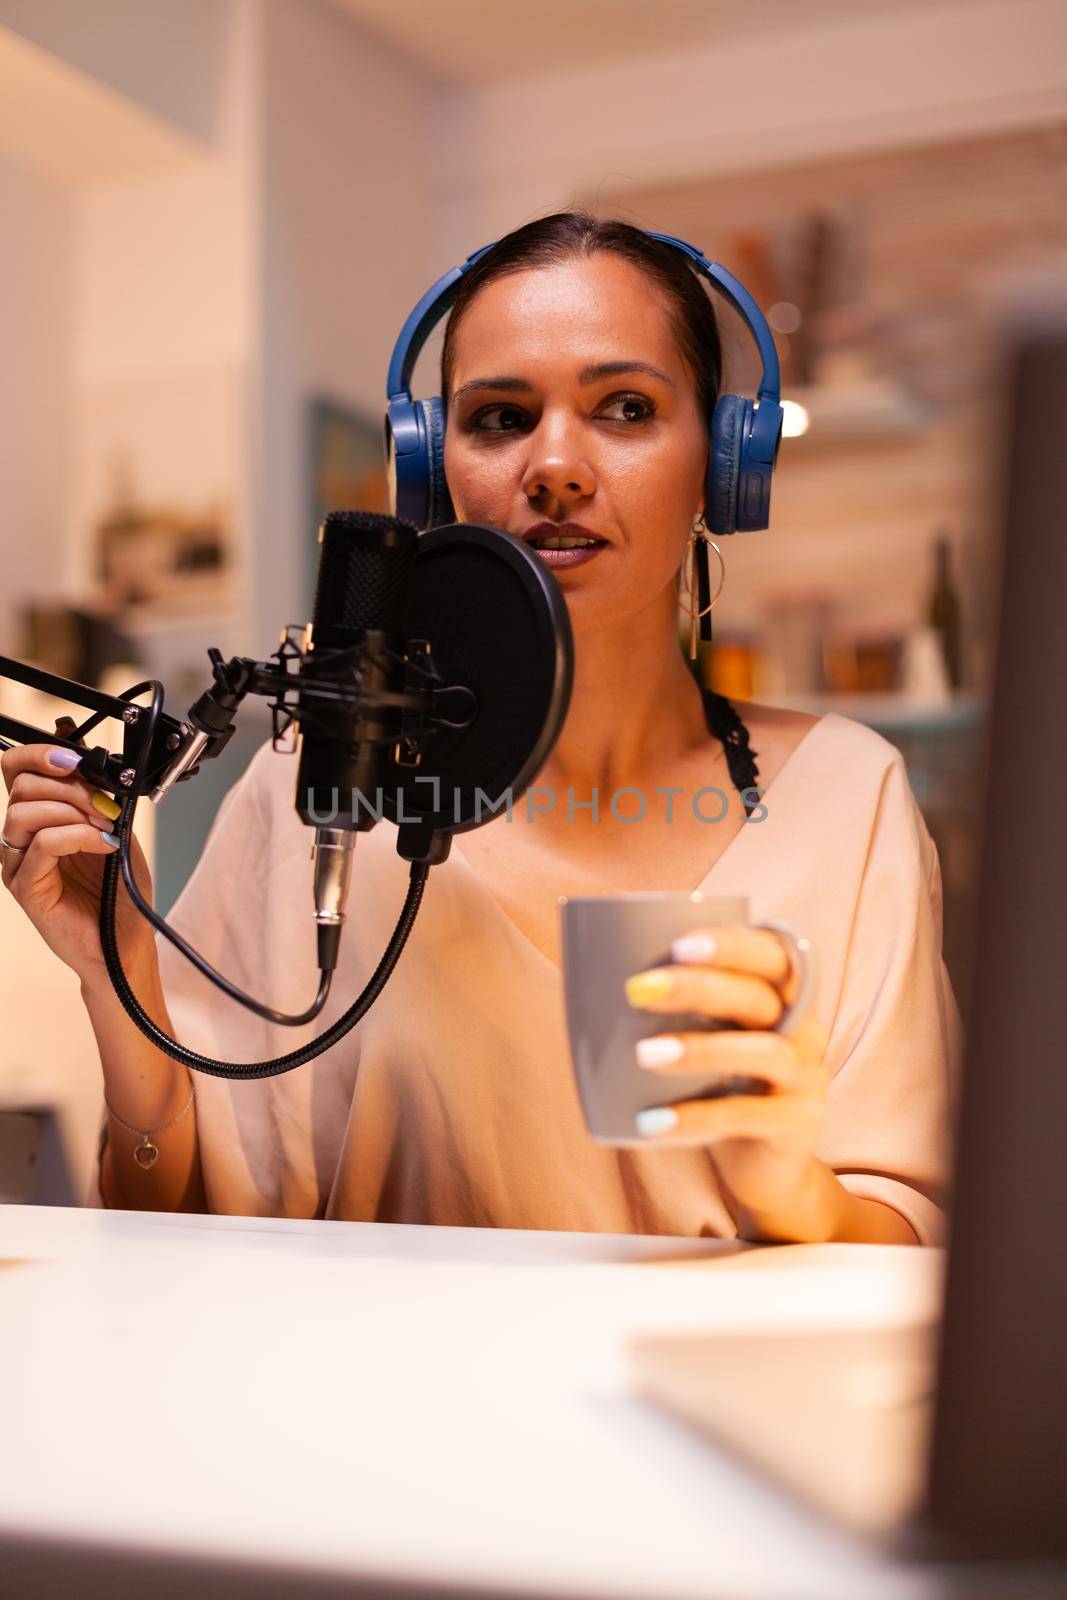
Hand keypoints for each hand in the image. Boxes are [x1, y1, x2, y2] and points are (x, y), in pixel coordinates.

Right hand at [1, 740, 156, 986]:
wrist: (126, 943)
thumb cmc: (120, 893)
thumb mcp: (115, 829)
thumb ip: (99, 796)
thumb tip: (89, 760)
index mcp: (40, 819)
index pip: (15, 771)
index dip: (38, 755)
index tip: (73, 759)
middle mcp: (22, 838)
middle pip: (20, 786)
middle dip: (68, 785)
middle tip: (104, 805)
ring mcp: (20, 863)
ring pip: (23, 812)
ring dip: (72, 810)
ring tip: (105, 827)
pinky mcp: (26, 887)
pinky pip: (42, 845)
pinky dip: (76, 836)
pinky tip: (102, 845)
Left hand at [625, 924, 833, 1239]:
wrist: (767, 1170)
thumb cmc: (721, 1090)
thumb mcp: (707, 1044)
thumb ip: (678, 1013)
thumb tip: (589, 982)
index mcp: (781, 997)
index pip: (770, 954)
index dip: (731, 945)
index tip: (678, 944)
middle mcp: (803, 1030)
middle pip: (759, 997)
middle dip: (700, 987)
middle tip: (639, 990)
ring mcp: (806, 1077)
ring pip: (763, 1051)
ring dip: (701, 1050)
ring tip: (645, 1055)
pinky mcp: (798, 1124)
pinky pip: (745, 1117)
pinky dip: (695, 1118)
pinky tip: (652, 1122)